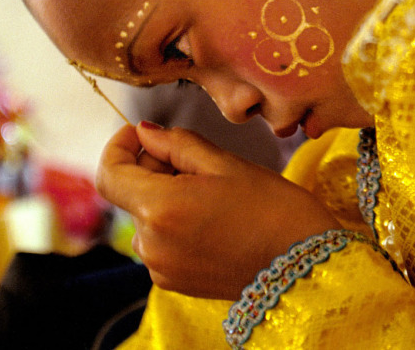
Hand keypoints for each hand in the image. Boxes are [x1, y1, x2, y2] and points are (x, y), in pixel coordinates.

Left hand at [96, 122, 340, 299]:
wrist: (304, 263)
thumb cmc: (273, 208)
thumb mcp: (226, 164)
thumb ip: (178, 145)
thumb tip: (145, 132)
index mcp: (161, 208)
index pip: (110, 174)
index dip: (119, 147)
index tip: (140, 134)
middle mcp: (151, 243)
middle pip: (133, 194)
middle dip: (155, 170)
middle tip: (201, 159)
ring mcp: (160, 267)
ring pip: (149, 218)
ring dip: (168, 197)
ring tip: (215, 192)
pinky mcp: (173, 282)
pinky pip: (162, 243)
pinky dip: (177, 223)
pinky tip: (215, 219)